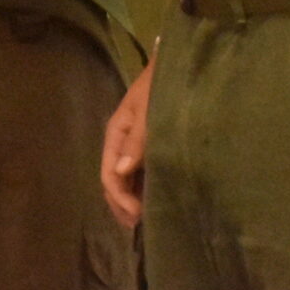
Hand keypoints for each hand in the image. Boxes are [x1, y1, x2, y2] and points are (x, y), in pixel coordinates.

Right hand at [100, 56, 152, 227]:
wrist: (180, 63)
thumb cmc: (163, 84)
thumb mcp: (150, 109)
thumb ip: (138, 139)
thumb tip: (121, 172)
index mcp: (116, 133)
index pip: (109, 174)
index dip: (120, 198)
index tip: (137, 215)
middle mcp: (121, 142)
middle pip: (113, 181)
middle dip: (122, 204)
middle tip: (139, 226)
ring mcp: (134, 144)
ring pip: (126, 179)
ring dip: (132, 199)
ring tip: (146, 219)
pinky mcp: (149, 144)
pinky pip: (140, 172)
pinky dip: (143, 188)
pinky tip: (153, 199)